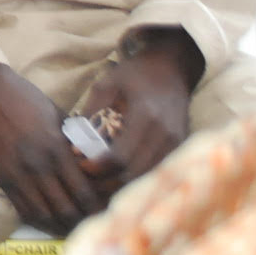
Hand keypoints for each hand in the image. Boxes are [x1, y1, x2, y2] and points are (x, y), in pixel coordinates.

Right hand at [0, 61, 103, 234]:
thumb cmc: (27, 100)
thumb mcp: (60, 117)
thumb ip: (76, 145)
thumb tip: (98, 168)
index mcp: (55, 149)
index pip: (83, 193)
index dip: (99, 209)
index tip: (109, 212)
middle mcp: (36, 167)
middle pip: (66, 211)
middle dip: (84, 222)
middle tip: (96, 224)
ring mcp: (16, 175)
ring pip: (44, 216)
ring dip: (62, 227)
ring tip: (76, 227)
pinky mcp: (2, 178)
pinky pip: (23, 210)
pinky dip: (41, 222)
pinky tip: (52, 223)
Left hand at [76, 31, 199, 192]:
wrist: (171, 68)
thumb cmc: (134, 74)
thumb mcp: (106, 85)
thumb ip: (91, 115)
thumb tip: (74, 150)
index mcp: (145, 115)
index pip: (120, 156)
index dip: (97, 168)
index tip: (79, 168)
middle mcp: (165, 133)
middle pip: (134, 174)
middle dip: (106, 183)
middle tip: (85, 181)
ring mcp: (177, 143)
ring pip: (146, 178)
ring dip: (121, 186)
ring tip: (97, 183)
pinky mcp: (181, 149)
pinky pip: (157, 173)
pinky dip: (136, 180)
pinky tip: (117, 177)